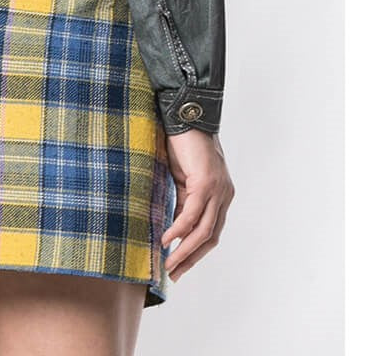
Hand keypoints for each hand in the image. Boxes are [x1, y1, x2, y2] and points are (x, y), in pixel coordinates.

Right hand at [160, 130, 233, 281]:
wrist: (185, 116)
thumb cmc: (182, 144)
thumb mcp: (183, 179)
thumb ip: (183, 201)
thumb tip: (173, 227)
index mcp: (221, 195)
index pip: (212, 232)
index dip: (196, 252)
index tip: (179, 266)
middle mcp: (224, 196)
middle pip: (211, 237)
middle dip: (191, 258)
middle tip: (173, 274)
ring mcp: (217, 190)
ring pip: (203, 231)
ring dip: (184, 250)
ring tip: (168, 263)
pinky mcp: (205, 183)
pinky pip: (192, 214)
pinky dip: (179, 230)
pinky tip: (166, 239)